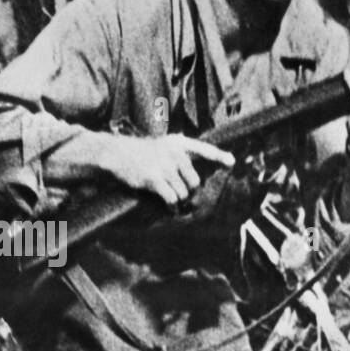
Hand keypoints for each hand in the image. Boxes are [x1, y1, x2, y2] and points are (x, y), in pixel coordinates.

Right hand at [100, 134, 235, 206]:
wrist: (118, 153)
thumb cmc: (141, 152)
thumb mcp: (162, 145)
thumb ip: (180, 154)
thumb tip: (195, 178)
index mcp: (178, 142)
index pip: (204, 149)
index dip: (219, 156)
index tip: (231, 162)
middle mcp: (174, 152)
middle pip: (194, 181)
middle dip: (188, 190)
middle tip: (178, 192)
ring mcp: (164, 165)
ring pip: (183, 192)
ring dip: (177, 199)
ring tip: (169, 197)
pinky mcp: (154, 178)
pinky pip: (171, 198)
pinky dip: (172, 206)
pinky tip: (169, 208)